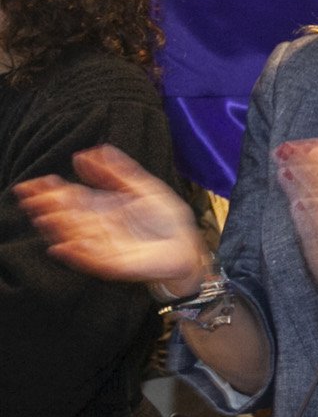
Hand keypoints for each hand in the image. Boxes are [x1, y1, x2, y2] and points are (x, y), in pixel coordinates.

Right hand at [14, 145, 207, 293]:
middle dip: (47, 207)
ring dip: (57, 227)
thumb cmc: (166, 219)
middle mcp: (97, 225)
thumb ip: (118, 171)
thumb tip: (90, 152)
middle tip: (31, 199)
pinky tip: (62, 246)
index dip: (50, 190)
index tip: (34, 183)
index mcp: (102, 206)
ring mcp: (103, 245)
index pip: (70, 197)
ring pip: (73, 235)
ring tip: (44, 217)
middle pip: (65, 215)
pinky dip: (76, 253)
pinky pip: (90, 259)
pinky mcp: (112, 264)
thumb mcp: (144, 187)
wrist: (187, 247)